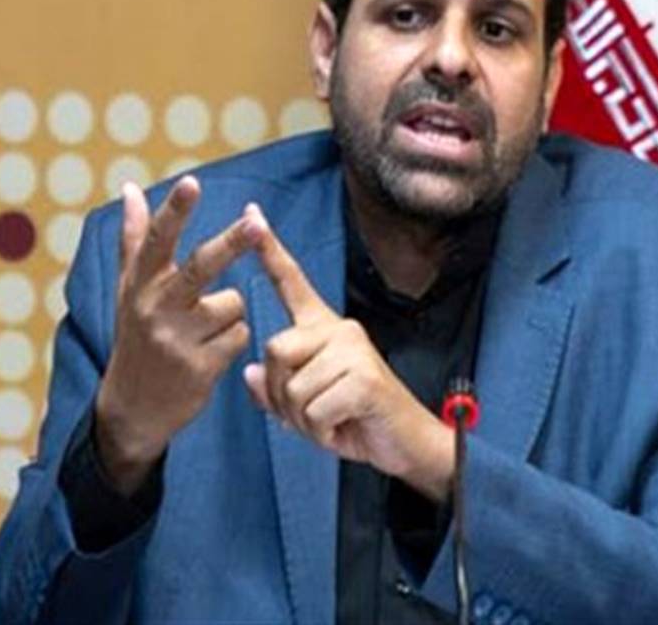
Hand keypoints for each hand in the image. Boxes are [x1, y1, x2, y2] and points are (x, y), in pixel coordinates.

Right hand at [95, 177, 263, 494]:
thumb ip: (134, 238)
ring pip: (233, 304)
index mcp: (141, 284)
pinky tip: (210, 352)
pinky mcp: (201, 368)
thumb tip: (130, 188)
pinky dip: (233, 339)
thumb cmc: (136, 336)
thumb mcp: (128, 289)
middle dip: (233, 243)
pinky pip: (240, 335)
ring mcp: (178, 340)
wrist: (132, 407)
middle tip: (257, 223)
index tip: (191, 183)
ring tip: (202, 331)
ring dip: (229, 314)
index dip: (175, 211)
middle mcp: (156, 309)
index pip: (157, 240)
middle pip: (202, 267)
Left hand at [242, 206, 453, 502]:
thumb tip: (251, 374)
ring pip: (291, 387)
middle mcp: (339, 329)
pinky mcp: (364, 377)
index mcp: (323, 328)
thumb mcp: (307, 406)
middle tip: (308, 415)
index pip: (291, 283)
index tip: (251, 213)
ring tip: (332, 421)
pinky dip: (321, 430)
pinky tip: (345, 427)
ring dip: (302, 419)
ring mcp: (354, 350)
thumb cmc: (356, 420)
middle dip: (280, 396)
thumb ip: (276, 389)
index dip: (269, 251)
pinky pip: (313, 409)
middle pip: (275, 350)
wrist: (407, 444)